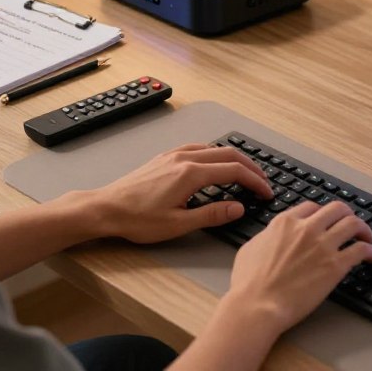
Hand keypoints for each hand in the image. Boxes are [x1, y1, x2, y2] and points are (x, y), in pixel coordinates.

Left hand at [89, 144, 272, 243]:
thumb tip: (238, 207)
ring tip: (245, 173)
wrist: (106, 208)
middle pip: (229, 155)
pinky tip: (215, 164)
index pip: (234, 172)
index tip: (266, 192)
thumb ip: (212, 214)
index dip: (255, 181)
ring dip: (234, 159)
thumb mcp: (178, 224)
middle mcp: (185, 158)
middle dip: (251, 167)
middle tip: (263, 182)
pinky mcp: (165, 157)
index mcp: (191, 174)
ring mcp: (174, 155)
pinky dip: (216, 154)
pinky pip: (198, 147)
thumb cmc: (137, 219)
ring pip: (214, 148)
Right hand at [223, 201, 371, 335]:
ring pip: (353, 224)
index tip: (327, 221)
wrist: (257, 305)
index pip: (312, 207)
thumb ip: (268, 236)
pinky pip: (361, 250)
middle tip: (351, 224)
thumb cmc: (248, 283)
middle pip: (337, 209)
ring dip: (363, 229)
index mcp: (286, 222)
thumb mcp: (252, 248)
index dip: (322, 214)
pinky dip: (370, 251)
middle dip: (347, 214)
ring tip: (367, 237)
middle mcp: (306, 228)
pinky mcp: (335, 265)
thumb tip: (273, 236)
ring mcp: (322, 245)